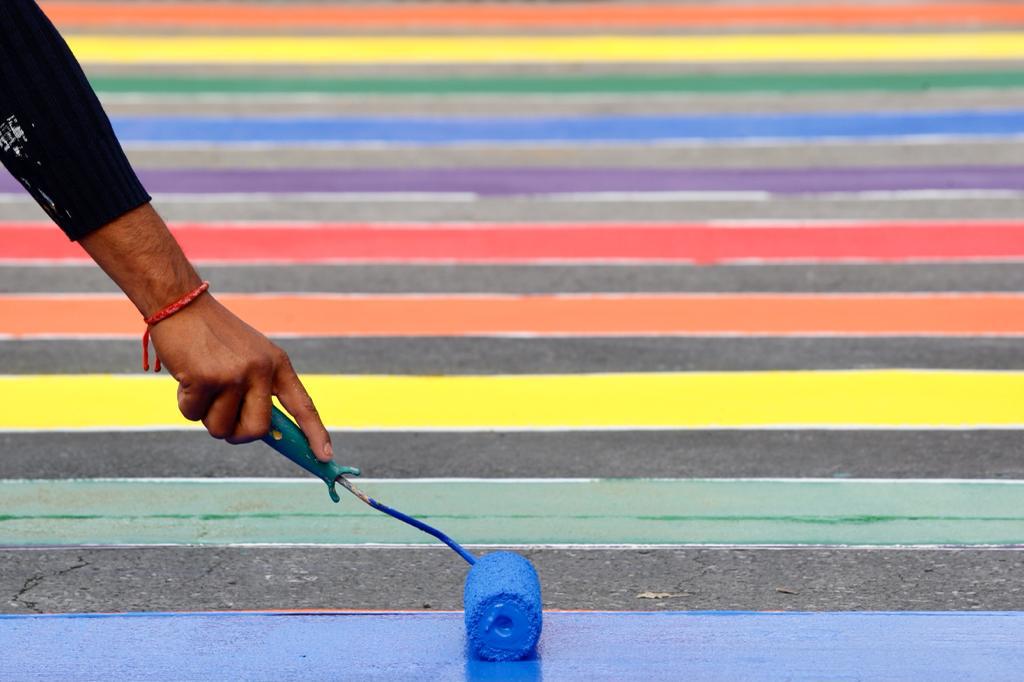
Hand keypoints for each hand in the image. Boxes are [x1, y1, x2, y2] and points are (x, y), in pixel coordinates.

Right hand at [147, 293, 332, 458]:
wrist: (181, 304)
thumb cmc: (214, 336)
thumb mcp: (249, 356)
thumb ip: (259, 389)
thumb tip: (262, 432)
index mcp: (277, 364)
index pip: (303, 405)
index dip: (315, 434)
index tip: (325, 458)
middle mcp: (261, 370)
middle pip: (256, 430)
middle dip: (236, 434)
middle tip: (222, 416)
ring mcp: (234, 375)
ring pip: (220, 427)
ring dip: (206, 415)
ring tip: (202, 383)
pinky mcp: (205, 379)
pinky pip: (193, 414)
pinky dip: (185, 403)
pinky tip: (186, 376)